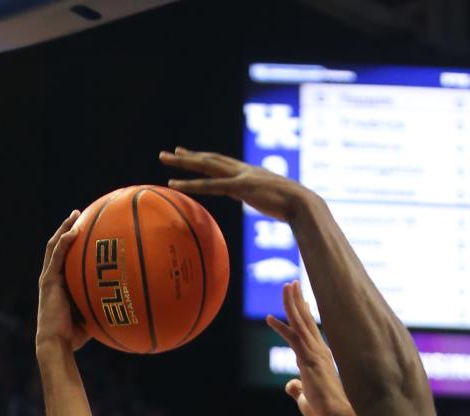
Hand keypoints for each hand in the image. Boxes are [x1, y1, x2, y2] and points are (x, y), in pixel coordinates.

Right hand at [36, 212, 89, 354]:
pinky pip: (57, 256)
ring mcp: (49, 278)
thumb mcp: (92, 317)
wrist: (57, 343)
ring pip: (54, 246)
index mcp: (60, 284)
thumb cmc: (75, 337)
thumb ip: (103, 307)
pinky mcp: (48, 281)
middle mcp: (52, 277)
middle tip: (79, 215)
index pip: (64, 258)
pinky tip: (74, 231)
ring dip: (65, 228)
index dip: (72, 244)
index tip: (85, 231)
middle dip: (68, 228)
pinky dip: (64, 242)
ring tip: (76, 214)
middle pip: (58, 246)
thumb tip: (127, 307)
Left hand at [159, 147, 303, 220]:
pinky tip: (175, 184)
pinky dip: (191, 184)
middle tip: (170, 153)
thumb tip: (271, 208)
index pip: (224, 164)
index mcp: (251, 174)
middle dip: (189, 156)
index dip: (207, 159)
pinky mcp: (239, 187)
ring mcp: (240, 177)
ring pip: (206, 165)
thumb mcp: (278, 204)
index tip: (192, 155)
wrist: (304, 205)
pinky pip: (210, 185)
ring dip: (183, 163)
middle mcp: (243, 170)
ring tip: (164, 158)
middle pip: (210, 159)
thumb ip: (268, 202)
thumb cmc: (296, 209)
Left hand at [267, 281, 358, 415]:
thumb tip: (291, 387)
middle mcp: (319, 351)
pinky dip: (281, 327)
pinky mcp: (308, 360)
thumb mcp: (306, 398)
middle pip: (306, 320)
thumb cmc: (325, 411)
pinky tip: (269, 318)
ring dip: (291, 304)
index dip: (304, 314)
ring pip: (300, 323)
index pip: (310, 330)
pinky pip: (293, 339)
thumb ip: (298, 389)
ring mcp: (314, 354)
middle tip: (292, 282)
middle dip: (298, 300)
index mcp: (320, 357)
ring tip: (286, 286)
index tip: (301, 300)